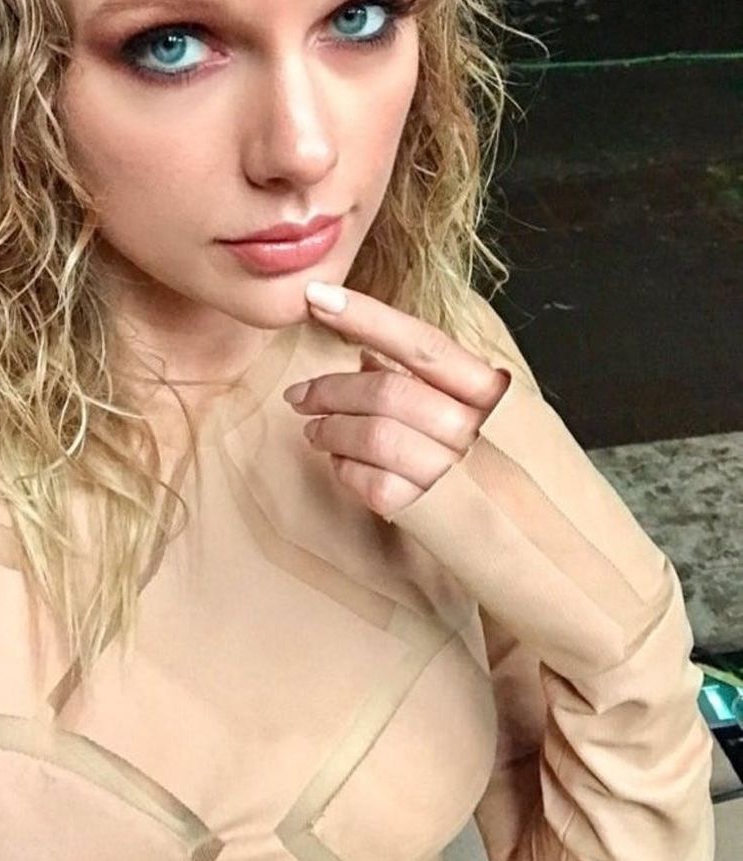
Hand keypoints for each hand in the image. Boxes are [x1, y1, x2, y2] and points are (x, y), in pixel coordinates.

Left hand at [283, 282, 510, 517]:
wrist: (559, 563)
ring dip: (331, 430)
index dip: (367, 316)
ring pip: (374, 436)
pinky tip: (345, 467)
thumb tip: (370, 354)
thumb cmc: (519, 485)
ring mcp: (461, 475)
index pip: (423, 344)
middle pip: (387, 391)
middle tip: (300, 395)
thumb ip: (439, 386)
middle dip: (331, 389)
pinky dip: (347, 471)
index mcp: (496, 395)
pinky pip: (373, 484)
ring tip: (315, 431)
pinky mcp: (439, 518)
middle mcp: (482, 430)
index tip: (318, 298)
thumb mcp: (498, 423)